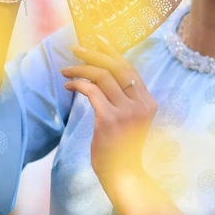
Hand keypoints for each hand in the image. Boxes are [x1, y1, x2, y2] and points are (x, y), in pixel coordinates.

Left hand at [61, 38, 156, 180]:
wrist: (124, 175)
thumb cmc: (122, 148)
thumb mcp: (130, 120)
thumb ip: (123, 100)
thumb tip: (104, 75)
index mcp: (148, 102)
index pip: (129, 69)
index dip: (112, 52)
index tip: (98, 39)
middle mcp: (140, 104)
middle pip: (116, 67)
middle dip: (94, 54)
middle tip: (76, 48)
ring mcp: (126, 112)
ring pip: (102, 77)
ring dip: (80, 70)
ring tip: (66, 71)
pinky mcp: (109, 119)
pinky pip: (91, 92)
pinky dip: (77, 84)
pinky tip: (68, 86)